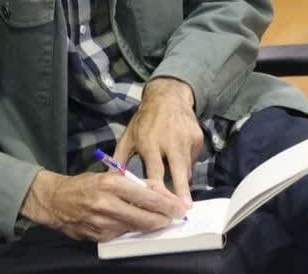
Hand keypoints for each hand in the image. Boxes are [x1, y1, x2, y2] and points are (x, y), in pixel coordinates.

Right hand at [19, 169, 185, 241]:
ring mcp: (103, 223)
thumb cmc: (86, 184)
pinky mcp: (99, 236)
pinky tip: (136, 223)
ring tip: (160, 220)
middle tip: (175, 217)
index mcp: (112, 183)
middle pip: (146, 217)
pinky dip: (133, 229)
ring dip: (151, 225)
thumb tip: (160, 192)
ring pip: (137, 228)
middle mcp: (108, 204)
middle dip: (164, 219)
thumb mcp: (110, 175)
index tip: (179, 208)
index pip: (147, 197)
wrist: (55, 201)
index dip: (167, 205)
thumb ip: (134, 184)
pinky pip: (124, 234)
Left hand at [114, 77, 202, 206]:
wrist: (168, 97)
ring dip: (183, 181)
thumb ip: (120, 158)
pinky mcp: (197, 138)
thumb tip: (110, 180)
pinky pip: (193, 159)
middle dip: (182, 191)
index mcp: (150, 142)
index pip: (156, 170)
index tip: (161, 205)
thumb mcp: (129, 136)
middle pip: (178, 170)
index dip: (159, 189)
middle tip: (185, 209)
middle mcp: (170, 141)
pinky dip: (187, 165)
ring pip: (188, 168)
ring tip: (181, 196)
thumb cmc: (145, 120)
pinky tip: (180, 162)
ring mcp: (186, 139)